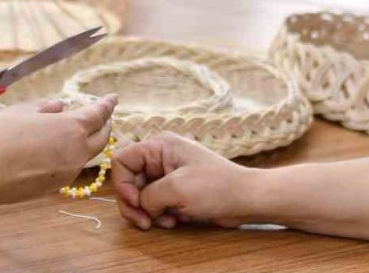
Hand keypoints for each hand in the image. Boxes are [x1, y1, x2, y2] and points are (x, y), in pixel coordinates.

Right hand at [0, 95, 117, 203]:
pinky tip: (60, 148)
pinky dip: (74, 154)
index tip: (113, 97)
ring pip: (89, 154)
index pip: (99, 114)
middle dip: (105, 124)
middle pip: (102, 137)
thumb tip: (61, 106)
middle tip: (102, 115)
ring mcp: (68, 171)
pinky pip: (73, 166)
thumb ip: (47, 106)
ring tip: (81, 131)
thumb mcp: (23, 110)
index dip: (107, 104)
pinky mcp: (56, 185)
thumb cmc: (0, 136)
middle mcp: (77, 151)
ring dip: (90, 141)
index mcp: (72, 128)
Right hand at [113, 132, 255, 229]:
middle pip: (129, 180)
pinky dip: (159, 214)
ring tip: (166, 221)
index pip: (121, 160)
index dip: (122, 184)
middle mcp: (160, 156)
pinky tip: (175, 220)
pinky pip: (155, 202)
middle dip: (134, 203)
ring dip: (149, 212)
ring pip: (141, 194)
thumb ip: (147, 196)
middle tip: (145, 222)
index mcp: (159, 146)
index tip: (136, 203)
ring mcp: (168, 173)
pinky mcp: (176, 189)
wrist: (247, 199)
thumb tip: (139, 204)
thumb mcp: (176, 189)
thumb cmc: (217, 187)